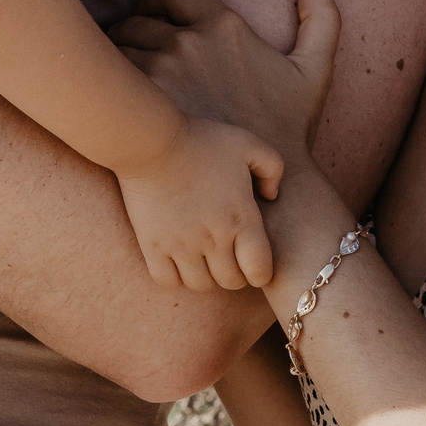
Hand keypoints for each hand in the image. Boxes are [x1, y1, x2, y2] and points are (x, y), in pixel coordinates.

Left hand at [113, 0, 340, 164]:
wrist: (263, 188)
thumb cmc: (287, 131)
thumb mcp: (314, 70)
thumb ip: (321, 17)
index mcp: (223, 24)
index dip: (155, 0)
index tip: (152, 14)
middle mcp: (189, 40)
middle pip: (138, 18)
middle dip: (133, 28)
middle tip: (133, 48)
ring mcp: (162, 70)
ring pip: (118, 44)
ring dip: (116, 53)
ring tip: (121, 73)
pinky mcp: (143, 102)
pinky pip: (110, 75)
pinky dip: (109, 79)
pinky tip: (118, 97)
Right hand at [117, 117, 286, 292]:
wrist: (152, 142)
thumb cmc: (202, 140)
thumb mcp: (248, 144)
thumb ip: (272, 168)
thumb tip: (272, 196)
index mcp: (241, 219)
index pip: (260, 272)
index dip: (260, 271)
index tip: (252, 260)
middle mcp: (214, 239)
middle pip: (231, 282)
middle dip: (234, 273)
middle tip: (228, 256)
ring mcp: (182, 246)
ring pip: (200, 285)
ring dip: (205, 275)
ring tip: (203, 257)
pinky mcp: (153, 246)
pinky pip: (167, 281)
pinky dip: (174, 277)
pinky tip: (177, 259)